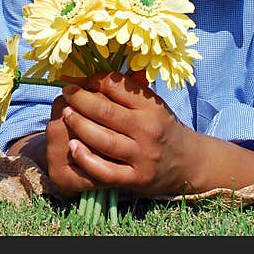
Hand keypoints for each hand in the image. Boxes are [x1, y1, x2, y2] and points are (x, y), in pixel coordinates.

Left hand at [50, 70, 195, 196]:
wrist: (188, 163)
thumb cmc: (163, 128)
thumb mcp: (154, 104)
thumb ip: (129, 90)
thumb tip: (94, 74)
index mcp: (153, 107)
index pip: (118, 86)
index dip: (95, 80)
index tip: (83, 80)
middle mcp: (148, 130)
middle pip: (105, 111)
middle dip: (80, 99)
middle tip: (67, 93)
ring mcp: (141, 156)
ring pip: (102, 139)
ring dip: (78, 125)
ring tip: (65, 114)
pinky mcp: (135, 179)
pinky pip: (104, 170)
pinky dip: (85, 158)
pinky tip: (72, 147)